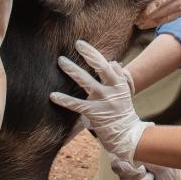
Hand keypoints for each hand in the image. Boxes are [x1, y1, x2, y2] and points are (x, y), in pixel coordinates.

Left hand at [50, 40, 149, 162]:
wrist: (127, 135)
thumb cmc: (123, 112)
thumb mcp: (125, 93)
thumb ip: (118, 77)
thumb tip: (112, 61)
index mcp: (120, 83)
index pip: (107, 64)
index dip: (94, 53)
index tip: (81, 44)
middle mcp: (113, 89)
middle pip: (101, 67)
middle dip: (89, 54)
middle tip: (77, 44)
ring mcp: (104, 101)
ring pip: (86, 81)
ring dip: (73, 70)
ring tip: (62, 61)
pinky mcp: (94, 113)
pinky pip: (77, 104)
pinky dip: (64, 99)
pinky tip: (53, 95)